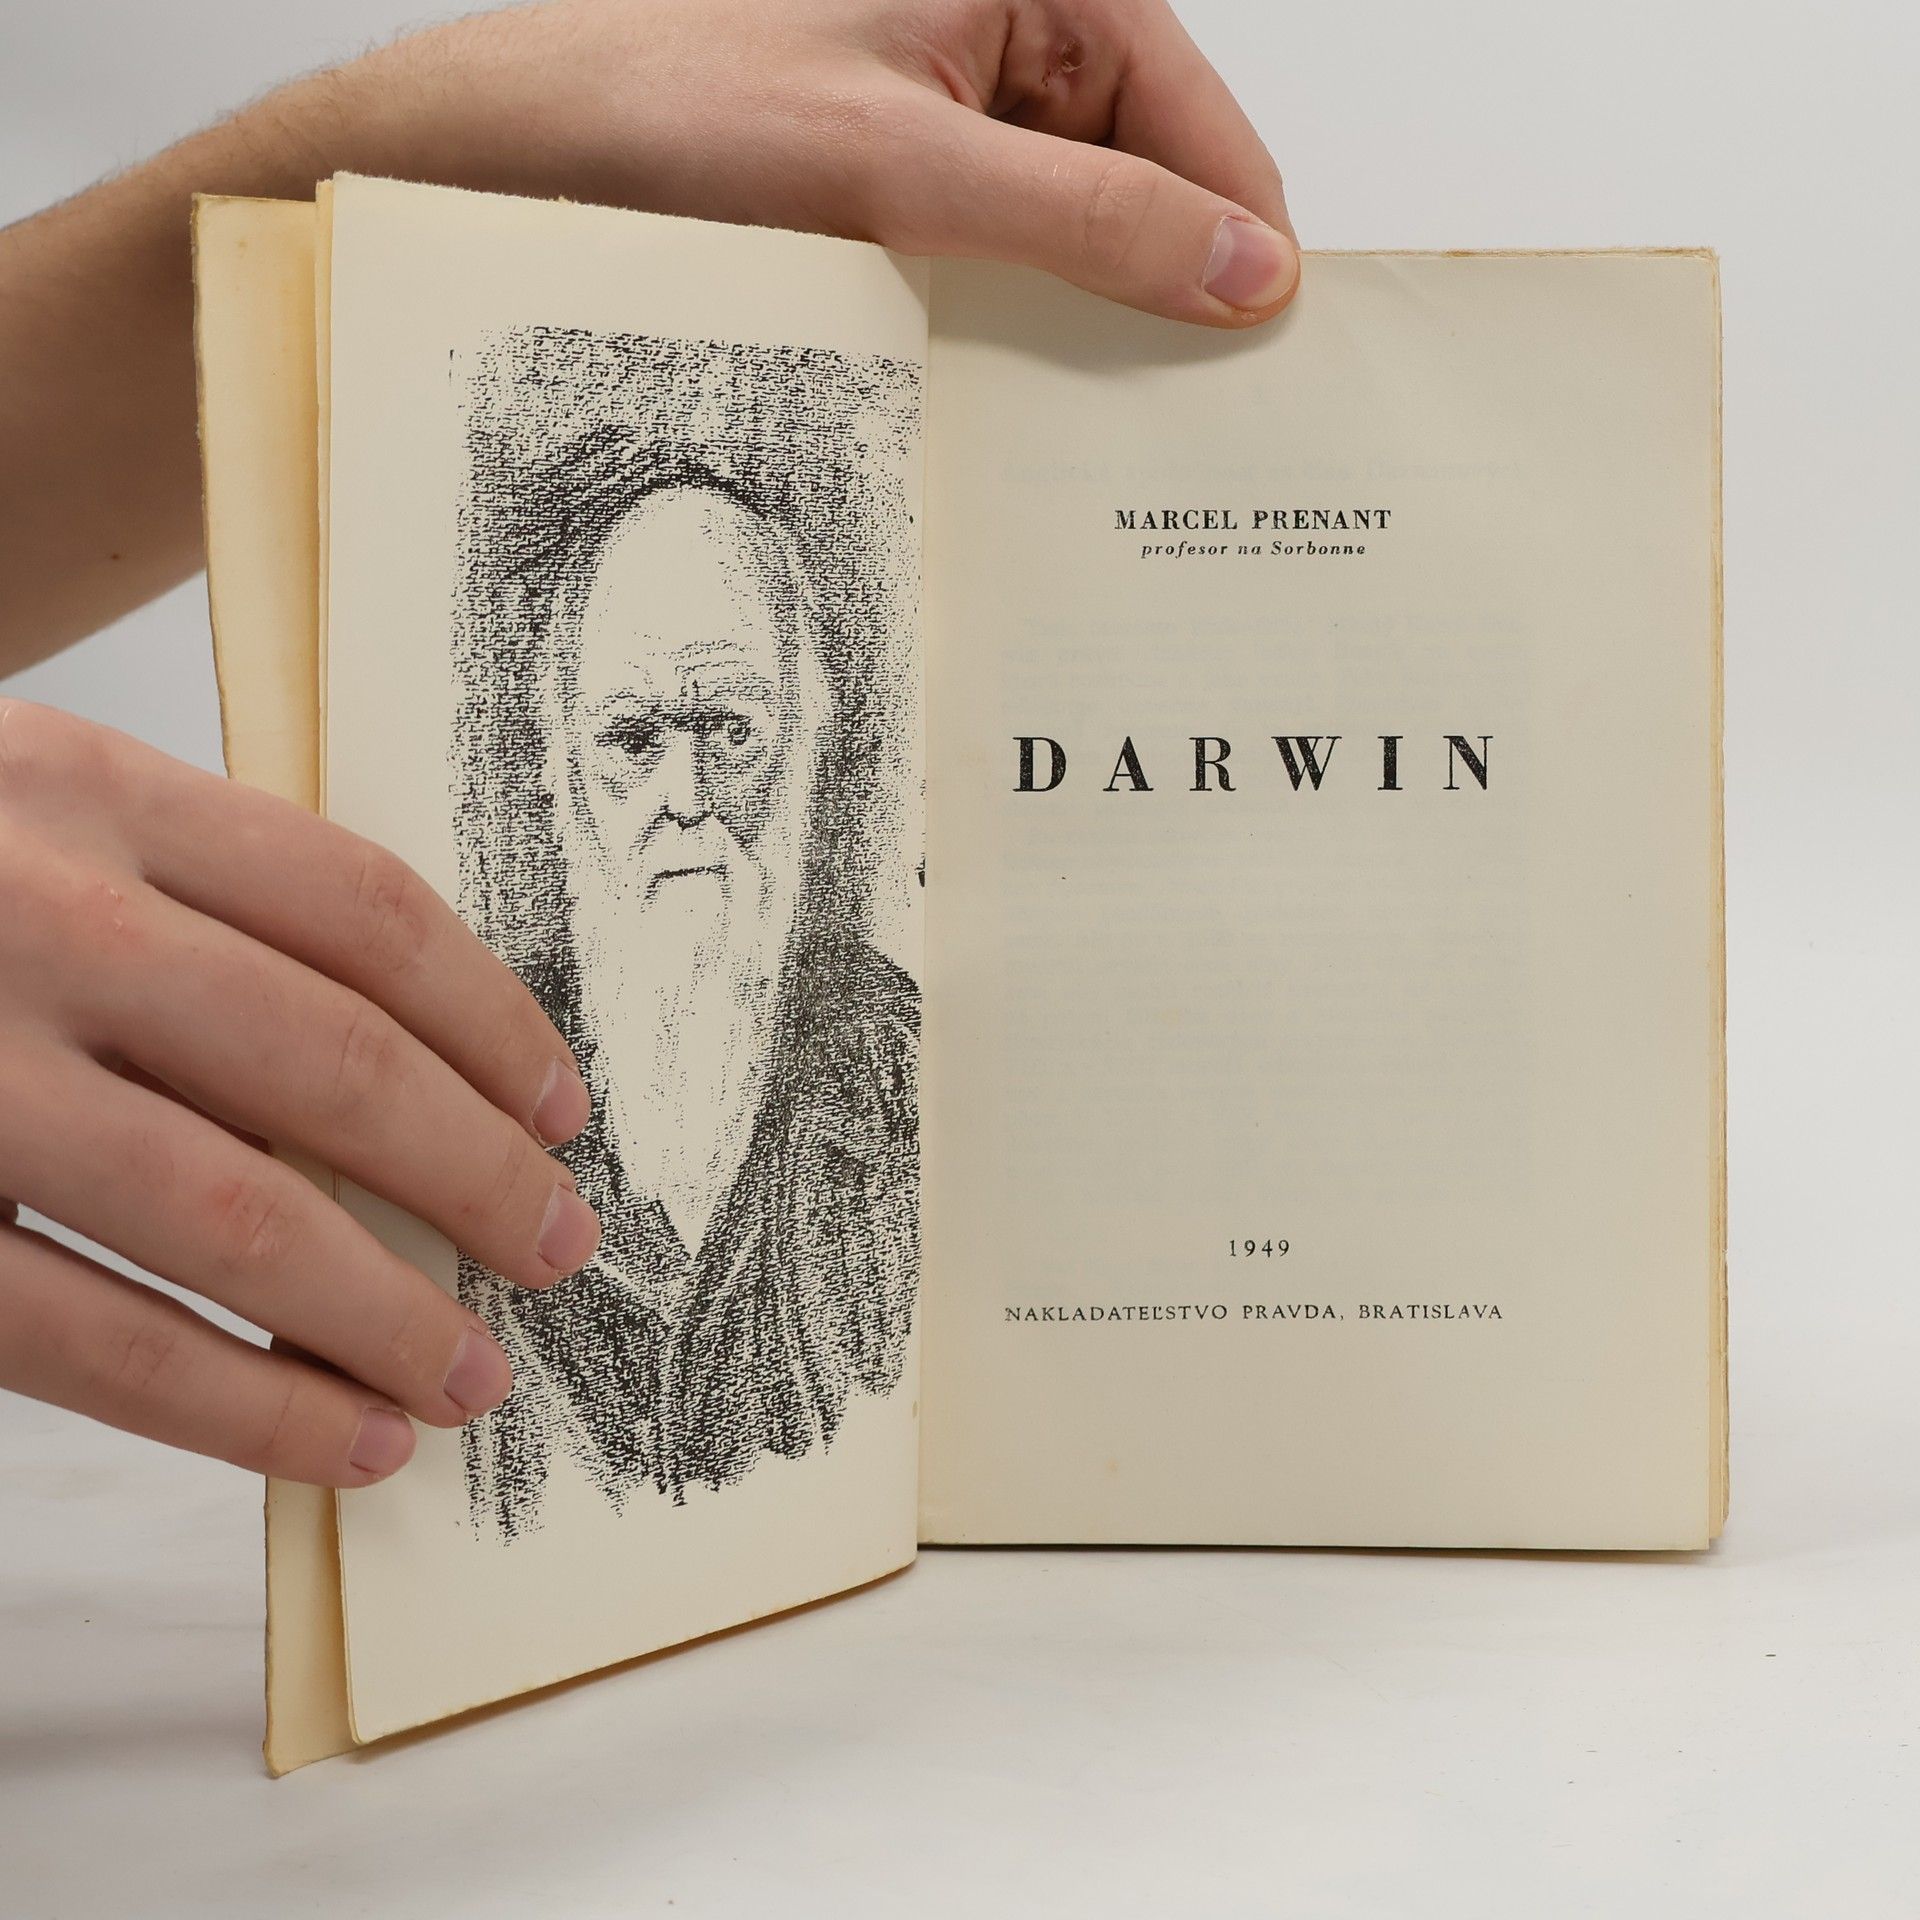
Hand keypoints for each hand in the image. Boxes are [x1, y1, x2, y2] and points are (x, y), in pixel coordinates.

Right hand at [0, 701, 600, 1485]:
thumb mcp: (24, 806)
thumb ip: (186, 886)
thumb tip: (409, 1047)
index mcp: (85, 789)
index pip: (364, 911)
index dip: (491, 1023)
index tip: (562, 1109)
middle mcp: (26, 917)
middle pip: (331, 1066)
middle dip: (473, 1179)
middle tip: (558, 1249)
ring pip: (231, 1217)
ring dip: (380, 1317)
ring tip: (467, 1378)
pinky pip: (88, 1338)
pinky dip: (235, 1406)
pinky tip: (331, 1443)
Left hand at [324, 0, 1299, 327]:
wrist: (520, 158)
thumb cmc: (676, 111)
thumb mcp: (904, 165)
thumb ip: (1085, 215)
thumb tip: (1242, 268)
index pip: (1193, 110)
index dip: (1239, 229)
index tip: (1271, 347)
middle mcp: (996, 44)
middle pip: (1143, 178)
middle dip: (1164, 290)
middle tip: (1192, 416)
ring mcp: (945, 125)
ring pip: (1071, 236)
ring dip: (1085, 325)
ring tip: (1106, 426)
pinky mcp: (899, 195)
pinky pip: (997, 268)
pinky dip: (1014, 333)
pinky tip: (1014, 403)